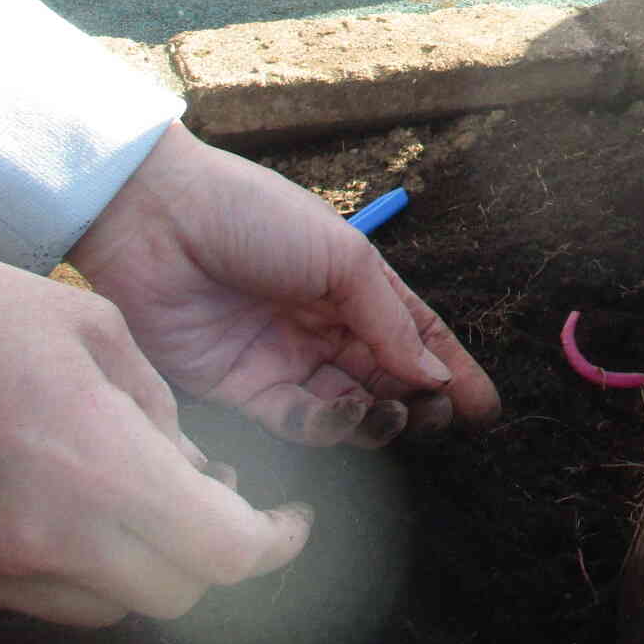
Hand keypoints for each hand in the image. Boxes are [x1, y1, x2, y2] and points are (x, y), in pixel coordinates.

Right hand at [0, 227, 307, 624]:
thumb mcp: (93, 328)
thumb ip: (159, 411)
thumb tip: (195, 472)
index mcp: (97, 471)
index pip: (224, 555)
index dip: (273, 544)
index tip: (288, 520)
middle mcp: (42, 544)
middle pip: (172, 591)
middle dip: (208, 549)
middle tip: (210, 495)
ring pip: (99, 603)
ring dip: (133, 558)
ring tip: (122, 486)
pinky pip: (21, 593)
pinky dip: (54, 558)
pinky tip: (38, 492)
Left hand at [68, 124, 498, 447]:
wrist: (157, 219)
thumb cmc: (254, 216)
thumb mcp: (342, 256)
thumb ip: (389, 320)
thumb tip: (435, 375)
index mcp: (351, 285)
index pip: (414, 336)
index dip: (452, 369)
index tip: (486, 407)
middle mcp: (321, 327)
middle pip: (384, 379)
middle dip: (419, 402)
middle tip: (441, 417)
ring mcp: (281, 360)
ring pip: (345, 409)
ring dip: (377, 419)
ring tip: (396, 414)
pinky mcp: (238, 389)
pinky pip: (294, 423)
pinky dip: (325, 427)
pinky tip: (344, 414)